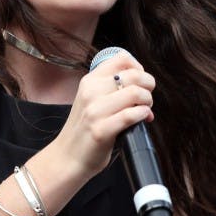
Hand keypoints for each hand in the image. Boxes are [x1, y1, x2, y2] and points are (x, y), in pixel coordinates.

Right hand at [51, 53, 155, 178]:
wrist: (67, 157)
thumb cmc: (84, 129)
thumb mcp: (91, 101)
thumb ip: (113, 90)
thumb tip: (145, 88)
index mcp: (89, 81)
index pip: (121, 58)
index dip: (139, 67)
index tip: (141, 81)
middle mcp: (91, 92)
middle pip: (134, 75)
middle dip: (149, 86)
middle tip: (147, 99)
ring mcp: (94, 111)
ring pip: (135, 93)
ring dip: (147, 101)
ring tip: (145, 110)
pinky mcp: (101, 130)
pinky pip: (131, 115)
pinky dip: (143, 115)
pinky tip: (143, 118)